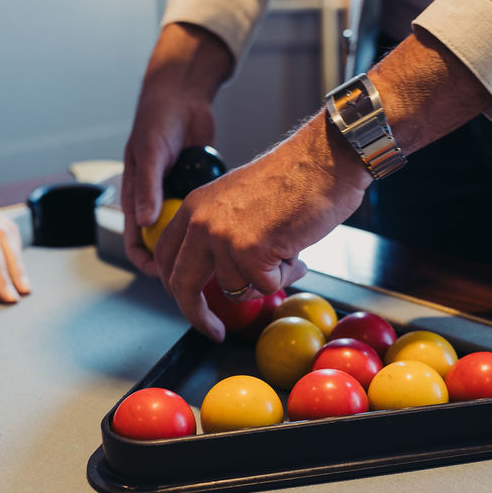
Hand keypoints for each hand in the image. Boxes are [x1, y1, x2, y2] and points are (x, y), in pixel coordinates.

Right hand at [121, 23, 232, 274]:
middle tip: (204, 275)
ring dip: (203, 246)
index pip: (137, 242)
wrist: (183, 96)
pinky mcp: (200, 192)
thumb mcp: (150, 153)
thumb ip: (147, 186)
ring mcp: (180, 199)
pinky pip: (208, 216)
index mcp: (137, 198)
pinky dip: (218, 224)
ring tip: (224, 259)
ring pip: (190, 235)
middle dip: (182, 263)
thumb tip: (143, 221)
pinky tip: (235, 230)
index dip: (148, 263)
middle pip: (167, 246)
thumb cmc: (157, 120)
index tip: (168, 277)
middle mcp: (158, 203)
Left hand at [153, 116, 371, 340]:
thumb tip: (219, 278)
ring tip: (286, 251)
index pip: (167, 258)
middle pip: (182, 286)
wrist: (324, 160)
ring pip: (236, 289)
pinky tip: (296, 249)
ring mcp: (224, 238)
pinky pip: (266, 287)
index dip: (176, 288)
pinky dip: (285, 276)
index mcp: (194, 208)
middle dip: (197, 315)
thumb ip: (221, 235)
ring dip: (265, 280)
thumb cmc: (293, 179)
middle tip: (214, 331)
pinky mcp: (252, 252)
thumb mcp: (237, 202)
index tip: (190, 306)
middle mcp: (201, 222)